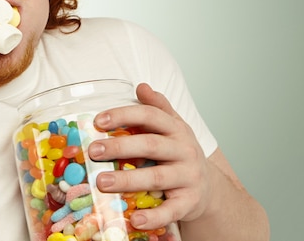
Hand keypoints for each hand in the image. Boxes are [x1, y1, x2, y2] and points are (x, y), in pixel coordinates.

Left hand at [87, 83, 211, 229]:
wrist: (209, 188)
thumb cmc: (180, 154)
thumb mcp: (173, 127)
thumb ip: (158, 107)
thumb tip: (141, 86)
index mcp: (176, 129)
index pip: (150, 116)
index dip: (124, 115)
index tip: (99, 120)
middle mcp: (184, 150)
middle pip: (150, 145)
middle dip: (120, 147)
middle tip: (93, 151)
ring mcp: (188, 177)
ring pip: (156, 177)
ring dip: (127, 180)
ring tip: (102, 183)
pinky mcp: (189, 203)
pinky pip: (170, 211)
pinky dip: (153, 216)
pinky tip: (133, 219)